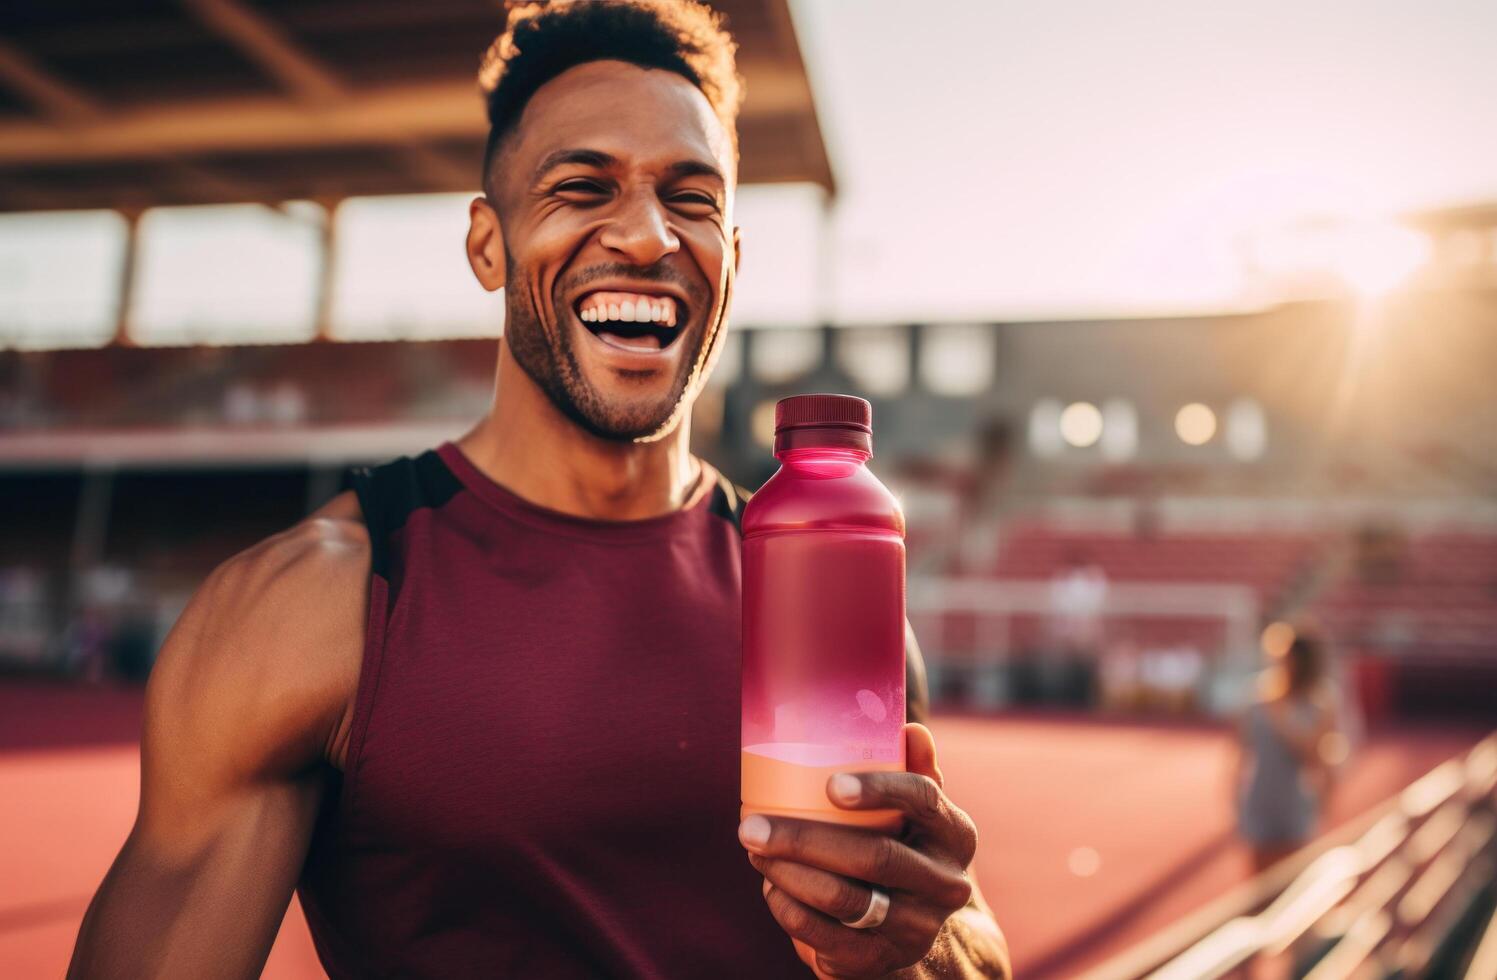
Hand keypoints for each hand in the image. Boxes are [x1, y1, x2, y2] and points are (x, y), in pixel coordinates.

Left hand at [738, 723, 977, 978]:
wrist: (918, 931)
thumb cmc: (905, 849)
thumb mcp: (918, 814)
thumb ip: (912, 770)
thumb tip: (907, 728)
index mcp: (956, 835)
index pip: (924, 800)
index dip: (879, 789)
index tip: (829, 785)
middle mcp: (946, 885)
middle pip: (873, 857)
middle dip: (803, 839)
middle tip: (751, 826)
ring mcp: (917, 928)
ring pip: (845, 899)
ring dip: (789, 874)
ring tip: (755, 851)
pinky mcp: (882, 962)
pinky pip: (826, 938)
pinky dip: (790, 910)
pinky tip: (771, 887)